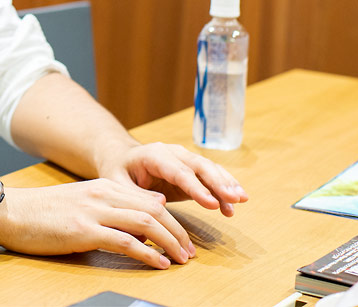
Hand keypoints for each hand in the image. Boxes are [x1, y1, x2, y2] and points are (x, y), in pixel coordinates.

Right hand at [0, 178, 195, 268]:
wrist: (11, 211)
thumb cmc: (43, 211)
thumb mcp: (83, 200)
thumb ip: (115, 203)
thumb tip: (151, 208)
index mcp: (104, 186)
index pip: (150, 201)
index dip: (173, 221)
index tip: (184, 239)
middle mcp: (103, 194)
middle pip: (154, 211)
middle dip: (178, 233)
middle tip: (190, 252)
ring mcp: (93, 211)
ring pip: (145, 223)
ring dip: (169, 242)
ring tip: (181, 259)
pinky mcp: (83, 230)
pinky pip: (124, 241)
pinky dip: (147, 253)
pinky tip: (158, 263)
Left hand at [99, 142, 248, 216]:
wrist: (122, 159)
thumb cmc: (118, 172)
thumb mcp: (116, 183)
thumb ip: (134, 194)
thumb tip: (158, 205)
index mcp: (154, 154)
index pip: (178, 171)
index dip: (195, 187)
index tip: (211, 203)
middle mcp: (173, 153)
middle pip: (199, 166)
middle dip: (219, 182)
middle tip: (235, 199)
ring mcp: (184, 160)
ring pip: (209, 169)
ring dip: (226, 184)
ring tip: (241, 200)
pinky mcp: (192, 171)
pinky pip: (211, 177)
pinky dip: (224, 188)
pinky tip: (235, 203)